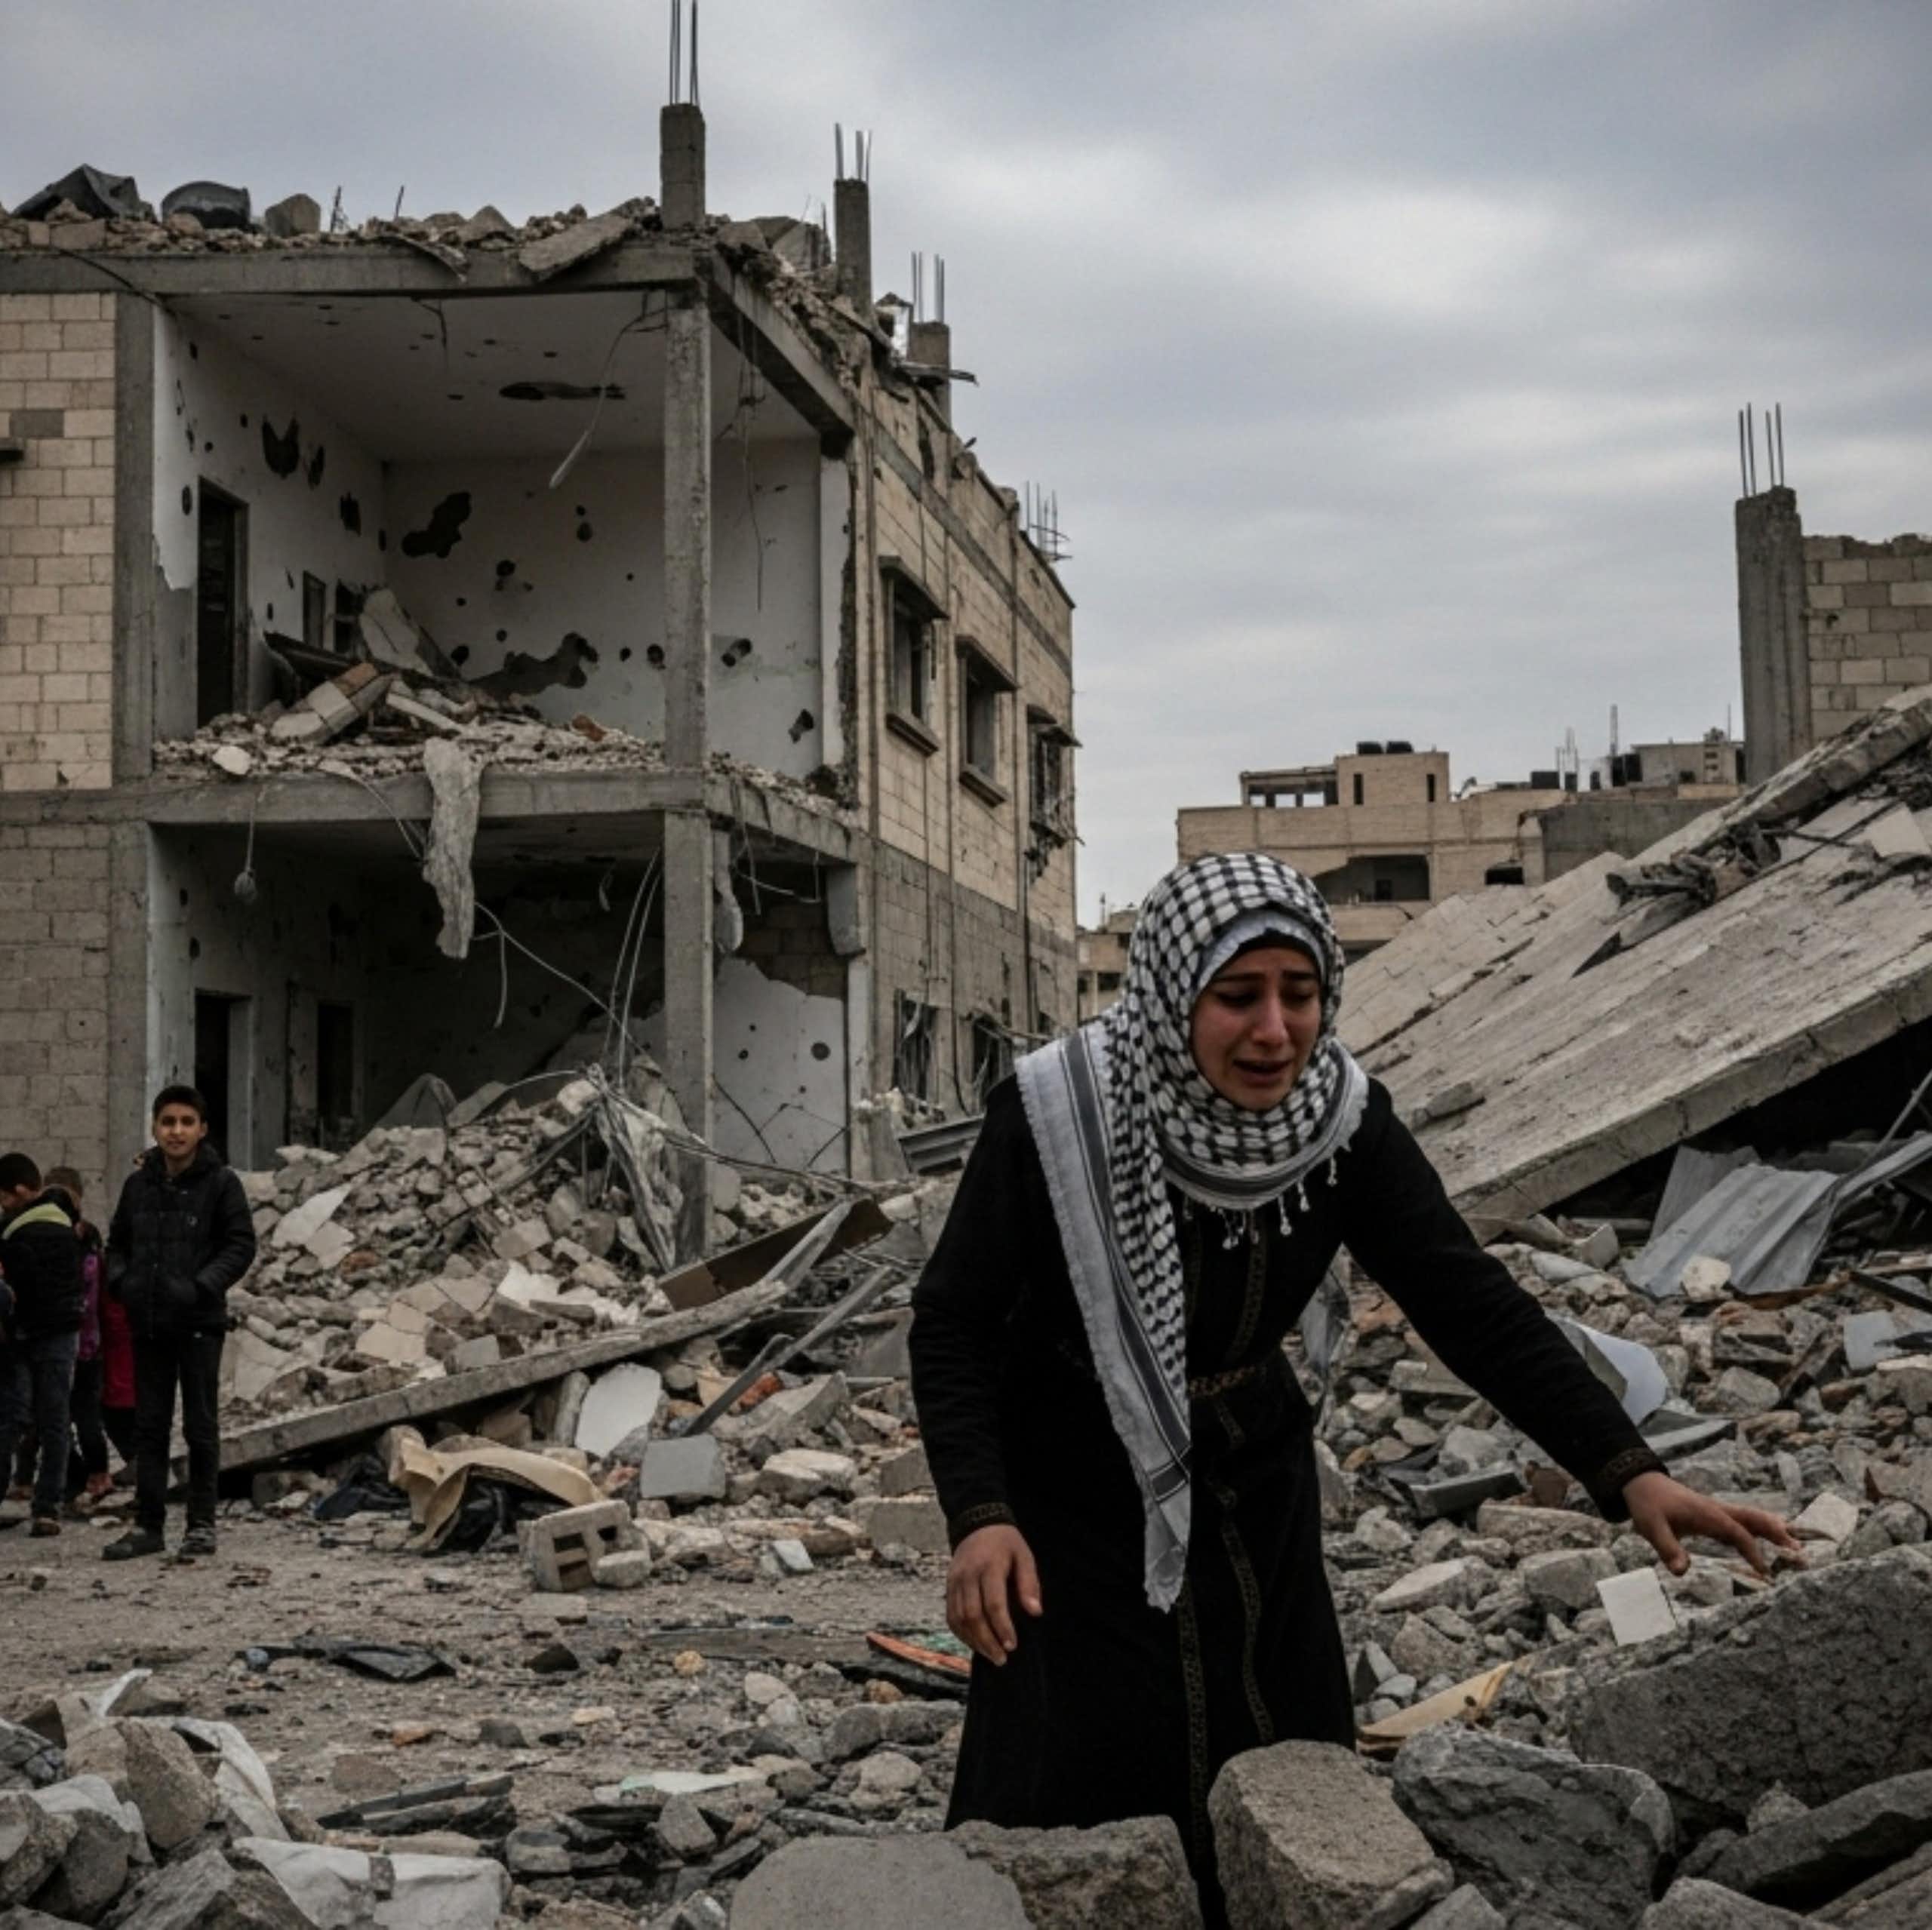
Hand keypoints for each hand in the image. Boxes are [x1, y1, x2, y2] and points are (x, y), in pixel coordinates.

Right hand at [945, 1524, 1042, 1665]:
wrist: (977, 1524)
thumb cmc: (1006, 1543)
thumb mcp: (1024, 1556)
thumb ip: (1029, 1584)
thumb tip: (1035, 1612)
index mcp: (989, 1566)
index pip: (993, 1603)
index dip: (1002, 1627)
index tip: (1012, 1645)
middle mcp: (968, 1575)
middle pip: (973, 1615)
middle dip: (987, 1641)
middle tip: (1001, 1658)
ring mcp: (955, 1581)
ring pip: (959, 1618)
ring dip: (974, 1641)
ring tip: (991, 1655)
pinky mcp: (948, 1586)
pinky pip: (950, 1615)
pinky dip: (961, 1633)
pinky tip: (975, 1643)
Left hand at [1623, 1470, 1802, 1576]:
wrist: (1642, 1483)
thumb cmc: (1648, 1505)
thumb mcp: (1651, 1527)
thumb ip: (1667, 1548)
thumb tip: (1682, 1572)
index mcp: (1707, 1513)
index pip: (1737, 1533)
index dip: (1752, 1551)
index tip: (1765, 1572)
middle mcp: (1718, 1510)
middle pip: (1754, 1519)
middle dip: (1777, 1533)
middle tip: (1800, 1551)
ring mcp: (1718, 1511)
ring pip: (1752, 1517)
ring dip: (1774, 1529)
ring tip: (1797, 1545)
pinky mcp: (1716, 1515)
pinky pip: (1744, 1521)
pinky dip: (1761, 1529)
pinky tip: (1773, 1537)